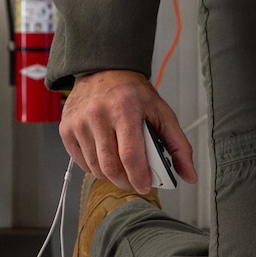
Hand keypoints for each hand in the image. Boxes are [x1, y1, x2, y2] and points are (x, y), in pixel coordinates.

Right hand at [59, 69, 198, 192]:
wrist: (103, 71)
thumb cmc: (132, 93)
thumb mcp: (161, 112)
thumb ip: (178, 145)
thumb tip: (189, 175)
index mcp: (125, 109)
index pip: (130, 155)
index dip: (139, 176)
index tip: (146, 186)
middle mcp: (98, 115)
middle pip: (110, 166)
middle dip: (126, 181)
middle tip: (136, 181)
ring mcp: (79, 123)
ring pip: (95, 168)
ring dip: (111, 175)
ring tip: (122, 166)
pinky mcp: (66, 129)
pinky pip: (81, 163)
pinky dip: (95, 167)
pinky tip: (105, 156)